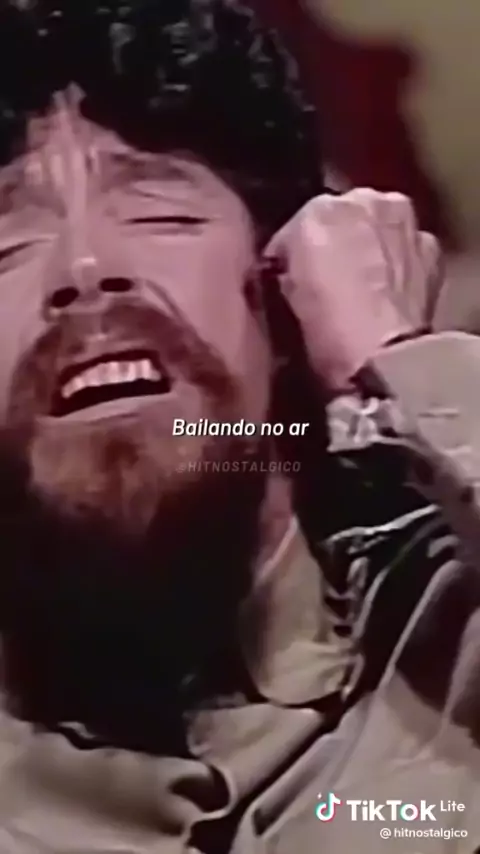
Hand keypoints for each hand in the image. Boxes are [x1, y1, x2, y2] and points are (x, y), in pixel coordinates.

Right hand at [264, 189, 441, 390]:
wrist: (384, 357)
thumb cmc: (325, 329)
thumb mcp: (284, 299)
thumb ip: (288, 267)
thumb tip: (292, 271)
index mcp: (315, 211)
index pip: (297, 226)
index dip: (292, 256)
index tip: (291, 282)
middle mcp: (362, 201)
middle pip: (341, 218)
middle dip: (335, 243)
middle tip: (329, 283)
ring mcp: (402, 221)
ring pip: (377, 229)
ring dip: (370, 250)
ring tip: (363, 290)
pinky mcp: (431, 248)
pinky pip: (407, 250)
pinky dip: (400, 265)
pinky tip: (391, 296)